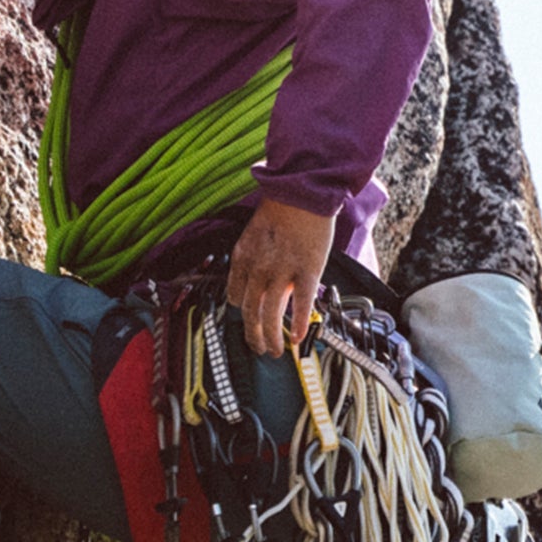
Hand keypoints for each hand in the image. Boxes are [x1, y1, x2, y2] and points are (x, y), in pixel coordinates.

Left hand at [226, 197, 335, 358]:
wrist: (302, 191)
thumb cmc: (282, 206)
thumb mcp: (256, 233)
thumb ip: (255, 257)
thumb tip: (260, 277)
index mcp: (242, 258)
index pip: (235, 296)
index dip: (242, 312)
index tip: (248, 321)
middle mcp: (258, 269)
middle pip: (250, 313)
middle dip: (253, 336)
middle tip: (260, 349)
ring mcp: (282, 272)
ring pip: (271, 315)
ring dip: (273, 338)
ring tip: (277, 351)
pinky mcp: (306, 272)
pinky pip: (300, 305)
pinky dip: (297, 324)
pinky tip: (297, 337)